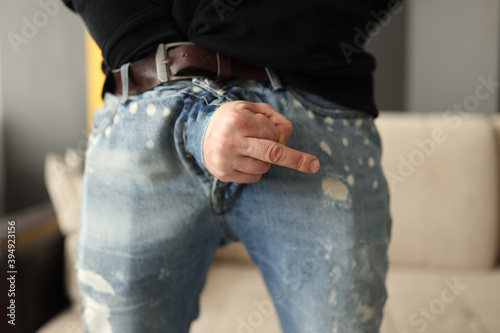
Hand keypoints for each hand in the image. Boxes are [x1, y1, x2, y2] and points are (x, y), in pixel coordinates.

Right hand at [203, 101, 319, 182]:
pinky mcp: (224, 174)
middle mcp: (231, 141)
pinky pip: (254, 178)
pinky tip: (244, 159)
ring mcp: (227, 160)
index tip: (268, 129)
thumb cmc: (232, 119)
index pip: (272, 132)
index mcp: (237, 121)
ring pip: (264, 167)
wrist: (199, 134)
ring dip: (266, 160)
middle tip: (315, 165)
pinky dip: (255, 170)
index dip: (275, 131)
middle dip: (296, 160)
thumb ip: (273, 117)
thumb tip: (286, 136)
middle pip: (272, 153)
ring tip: (252, 149)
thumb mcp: (251, 108)